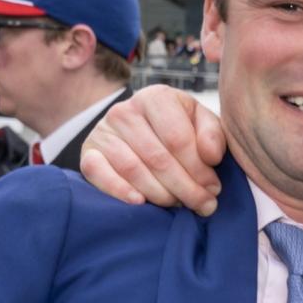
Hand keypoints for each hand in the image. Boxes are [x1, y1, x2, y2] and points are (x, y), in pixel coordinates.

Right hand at [80, 85, 226, 215]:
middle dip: (185, 187)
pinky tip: (140, 203)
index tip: (215, 189)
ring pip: (133, 169)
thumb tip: (211, 158)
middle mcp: (125, 111)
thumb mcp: (200, 121)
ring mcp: (103, 131)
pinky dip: (119, 190)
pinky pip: (98, 173)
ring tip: (179, 205)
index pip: (178, 139)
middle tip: (203, 205)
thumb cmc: (178, 125)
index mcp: (156, 97)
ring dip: (160, 194)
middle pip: (157, 158)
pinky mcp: (87, 152)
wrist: (140, 126)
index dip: (199, 169)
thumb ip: (212, 134)